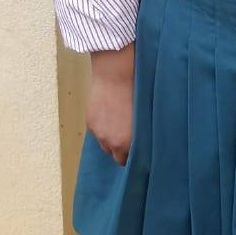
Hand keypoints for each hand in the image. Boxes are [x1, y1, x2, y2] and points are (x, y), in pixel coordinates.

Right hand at [87, 41, 134, 164]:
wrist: (115, 73)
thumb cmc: (137, 90)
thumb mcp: (145, 116)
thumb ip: (142, 133)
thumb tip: (145, 140)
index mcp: (128, 143)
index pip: (128, 161)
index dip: (133, 153)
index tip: (138, 146)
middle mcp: (111, 142)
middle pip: (115, 156)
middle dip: (121, 148)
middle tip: (128, 135)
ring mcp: (99, 132)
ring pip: (104, 144)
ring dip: (111, 138)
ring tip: (119, 123)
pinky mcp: (90, 122)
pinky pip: (97, 132)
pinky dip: (102, 127)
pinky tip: (110, 115)